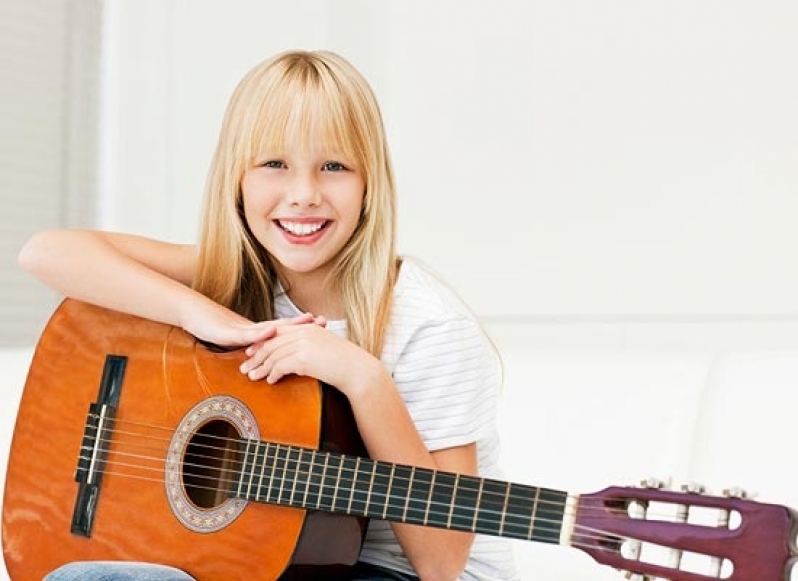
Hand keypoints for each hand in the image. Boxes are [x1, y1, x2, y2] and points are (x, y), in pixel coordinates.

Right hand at [179, 298, 320, 347]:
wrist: (193, 314)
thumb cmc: (214, 327)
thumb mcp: (238, 341)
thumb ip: (253, 346)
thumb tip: (266, 358)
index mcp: (259, 331)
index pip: (286, 330)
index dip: (304, 329)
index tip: (324, 326)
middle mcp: (255, 328)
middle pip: (284, 326)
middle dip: (304, 325)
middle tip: (325, 322)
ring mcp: (244, 328)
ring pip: (270, 328)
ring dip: (289, 326)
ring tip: (307, 322)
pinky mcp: (230, 332)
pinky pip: (247, 334)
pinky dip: (260, 333)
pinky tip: (271, 331)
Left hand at [239, 322, 382, 398]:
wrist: (357, 370)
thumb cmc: (345, 362)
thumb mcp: (325, 347)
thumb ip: (310, 346)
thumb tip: (297, 356)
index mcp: (308, 328)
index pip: (278, 331)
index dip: (262, 342)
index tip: (251, 351)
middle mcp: (304, 332)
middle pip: (271, 342)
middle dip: (256, 355)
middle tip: (245, 366)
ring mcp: (303, 344)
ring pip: (273, 355)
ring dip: (260, 367)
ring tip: (252, 376)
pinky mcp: (303, 358)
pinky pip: (281, 366)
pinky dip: (273, 374)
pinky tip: (270, 381)